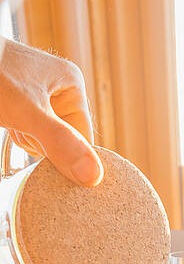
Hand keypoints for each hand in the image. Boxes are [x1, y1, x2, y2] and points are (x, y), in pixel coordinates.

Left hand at [0, 39, 102, 185]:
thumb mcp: (29, 114)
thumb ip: (61, 143)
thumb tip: (94, 176)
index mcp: (73, 86)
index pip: (84, 140)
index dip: (67, 155)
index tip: (46, 153)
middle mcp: (61, 91)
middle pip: (66, 142)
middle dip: (43, 144)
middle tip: (23, 127)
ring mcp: (42, 98)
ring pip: (47, 140)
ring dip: (28, 140)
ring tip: (13, 121)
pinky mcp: (25, 105)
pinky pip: (32, 133)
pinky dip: (20, 134)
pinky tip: (9, 121)